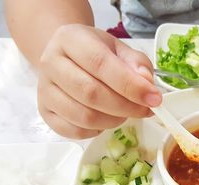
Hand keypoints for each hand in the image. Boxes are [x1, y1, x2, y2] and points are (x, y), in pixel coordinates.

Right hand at [37, 24, 161, 138]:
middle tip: (145, 110)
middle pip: (91, 93)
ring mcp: (44, 90)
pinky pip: (74, 131)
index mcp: (70, 39)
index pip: (101, 64)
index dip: (130, 85)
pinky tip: (107, 120)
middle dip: (126, 106)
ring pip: (83, 116)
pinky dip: (97, 130)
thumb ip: (136, 63)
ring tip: (126, 113)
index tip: (154, 98)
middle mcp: (51, 62)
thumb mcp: (119, 49)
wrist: (67, 58)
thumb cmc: (95, 53)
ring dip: (113, 120)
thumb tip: (146, 82)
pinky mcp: (45, 112)